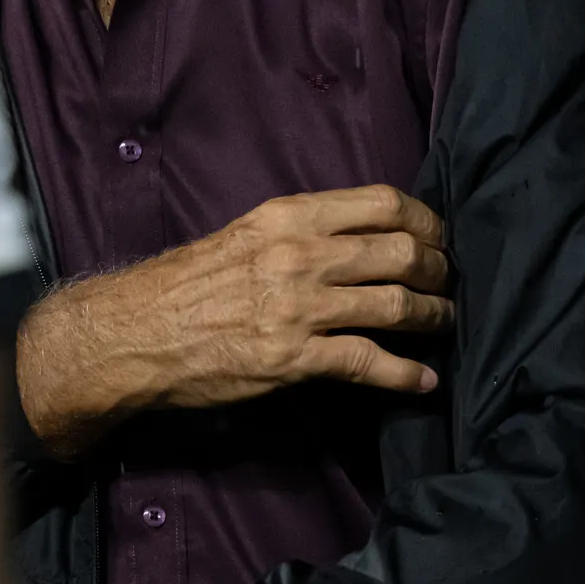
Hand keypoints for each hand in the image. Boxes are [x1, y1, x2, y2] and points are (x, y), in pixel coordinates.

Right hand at [18, 186, 451, 458]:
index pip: (384, 203)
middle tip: (449, 283)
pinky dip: (406, 374)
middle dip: (439, 270)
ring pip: (395, 305)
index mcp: (290, 216)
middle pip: (402, 251)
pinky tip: (424, 380)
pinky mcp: (293, 359)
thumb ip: (303, 231)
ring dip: (434, 317)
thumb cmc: (187, 282)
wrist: (135, 332)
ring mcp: (299, 308)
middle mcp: (301, 256)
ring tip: (446, 324)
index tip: (440, 237)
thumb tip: (360, 236)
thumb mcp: (247, 233)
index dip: (427, 220)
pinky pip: (368, 362)